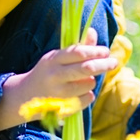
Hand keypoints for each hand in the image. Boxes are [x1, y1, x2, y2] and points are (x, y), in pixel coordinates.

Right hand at [0, 27, 118, 130]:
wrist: (25, 95)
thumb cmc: (48, 72)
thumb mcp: (57, 57)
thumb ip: (77, 47)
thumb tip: (93, 32)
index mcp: (53, 59)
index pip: (78, 52)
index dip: (95, 51)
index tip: (106, 51)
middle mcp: (54, 76)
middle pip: (86, 69)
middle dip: (103, 65)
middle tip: (114, 62)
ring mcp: (57, 93)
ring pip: (87, 85)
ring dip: (92, 80)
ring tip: (89, 79)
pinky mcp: (62, 107)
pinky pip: (85, 99)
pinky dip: (89, 94)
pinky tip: (83, 91)